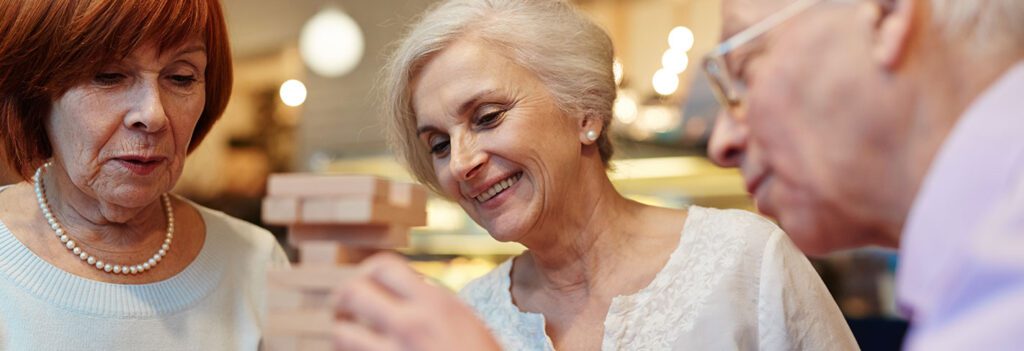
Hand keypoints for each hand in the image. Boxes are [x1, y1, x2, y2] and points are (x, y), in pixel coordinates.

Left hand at [332, 252, 501, 350]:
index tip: (367, 284)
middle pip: (352, 293)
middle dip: (342, 300)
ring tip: (349, 337)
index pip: (382, 266)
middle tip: (345, 311)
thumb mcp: (463, 319)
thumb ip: (429, 300)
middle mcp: (413, 325)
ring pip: (341, 333)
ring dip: (341, 333)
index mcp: (436, 303)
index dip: (366, 271)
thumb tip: (394, 287)